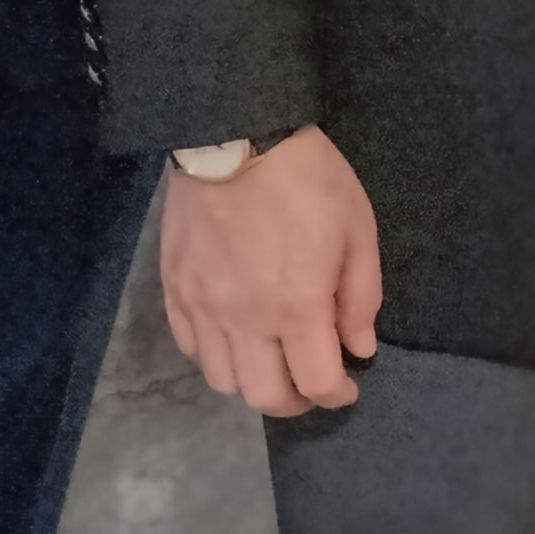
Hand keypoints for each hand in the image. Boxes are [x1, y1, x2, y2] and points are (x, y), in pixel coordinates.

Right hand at [158, 128, 383, 415]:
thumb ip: (360, 298)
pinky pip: (189, 347)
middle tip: (310, 383)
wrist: (236, 132)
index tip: (347, 387)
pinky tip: (232, 337)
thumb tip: (358, 350)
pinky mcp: (174, 288)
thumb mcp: (357, 230)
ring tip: (270, 362)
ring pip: (222, 380)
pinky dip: (213, 356)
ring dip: (251, 382)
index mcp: (296, 306)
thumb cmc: (308, 179)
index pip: (315, 383)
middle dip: (294, 401)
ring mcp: (202, 306)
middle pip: (264, 396)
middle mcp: (244, 319)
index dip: (336, 395)